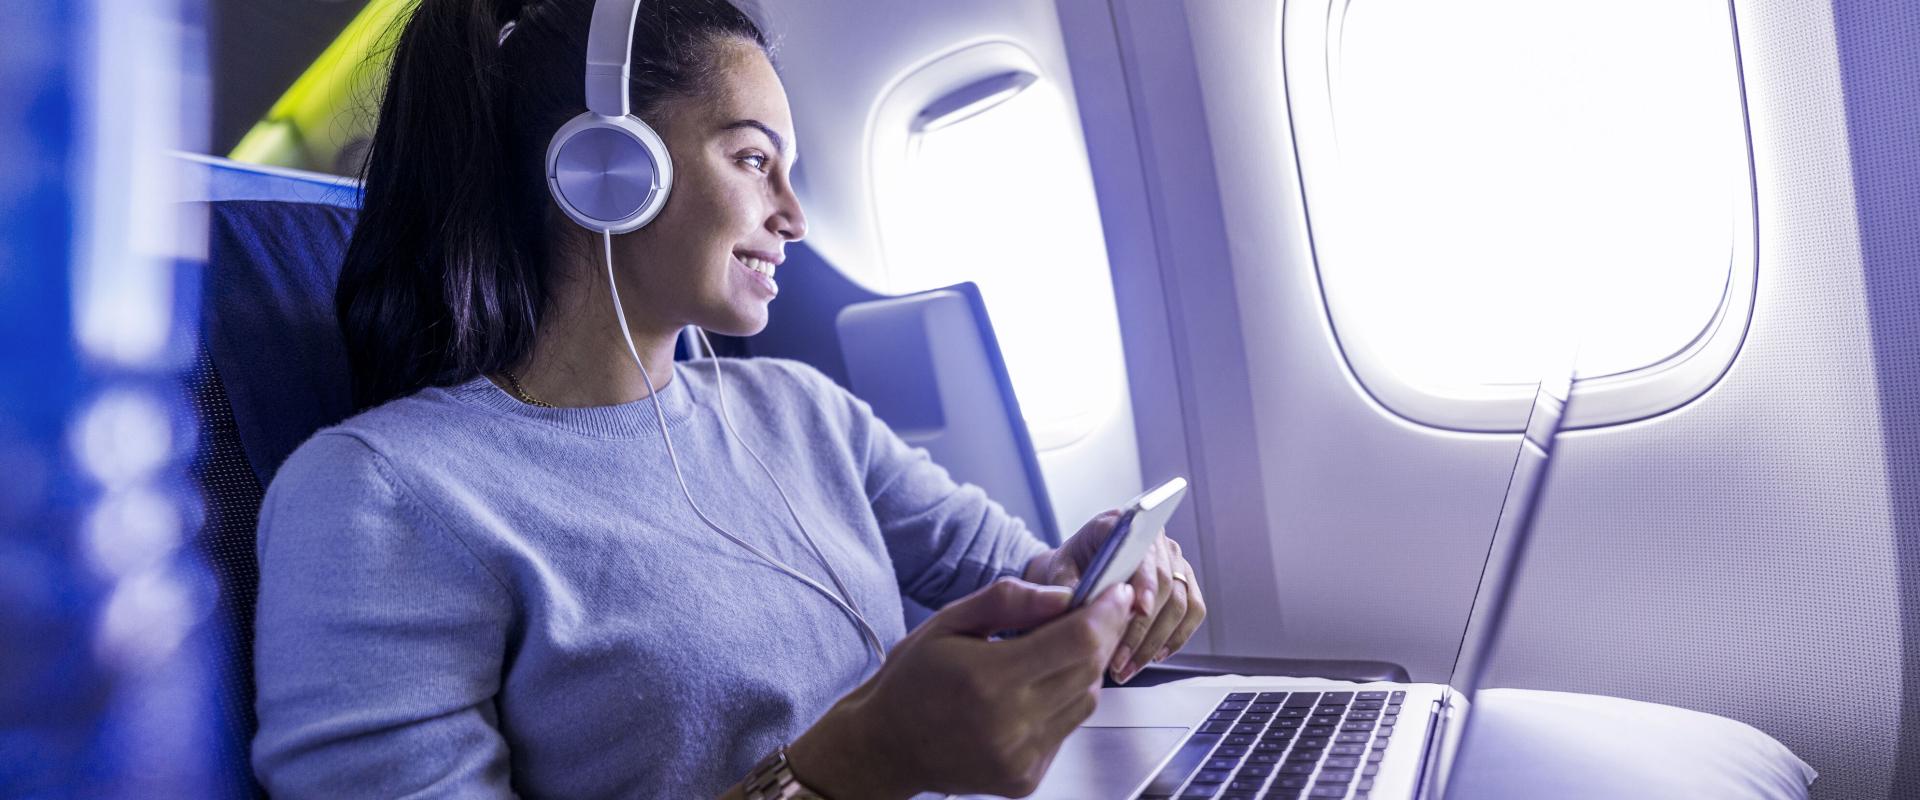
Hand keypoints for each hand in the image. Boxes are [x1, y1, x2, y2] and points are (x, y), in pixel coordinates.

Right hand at [784, 578, 1135, 798]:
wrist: (886, 747)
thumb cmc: (912, 679)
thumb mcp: (948, 621)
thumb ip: (1008, 600)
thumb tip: (1064, 595)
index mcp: (987, 679)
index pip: (1077, 642)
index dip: (1106, 613)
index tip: (1115, 590)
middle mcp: (1010, 725)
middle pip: (1090, 670)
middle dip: (1102, 634)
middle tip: (1096, 611)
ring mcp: (1021, 758)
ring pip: (1086, 700)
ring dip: (1083, 669)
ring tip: (1051, 654)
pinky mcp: (1025, 778)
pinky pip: (1067, 729)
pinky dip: (1063, 703)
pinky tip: (1032, 692)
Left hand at [1028, 509, 1207, 683]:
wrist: (1082, 567)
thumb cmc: (1071, 566)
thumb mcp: (1058, 570)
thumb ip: (1064, 584)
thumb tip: (1074, 605)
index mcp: (1123, 524)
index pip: (1142, 551)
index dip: (1144, 581)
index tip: (1139, 609)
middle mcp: (1155, 539)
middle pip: (1163, 583)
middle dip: (1142, 628)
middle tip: (1119, 660)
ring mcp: (1173, 560)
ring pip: (1180, 602)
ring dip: (1155, 641)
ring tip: (1128, 667)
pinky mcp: (1184, 581)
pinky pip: (1194, 611)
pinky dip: (1176, 637)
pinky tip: (1154, 656)